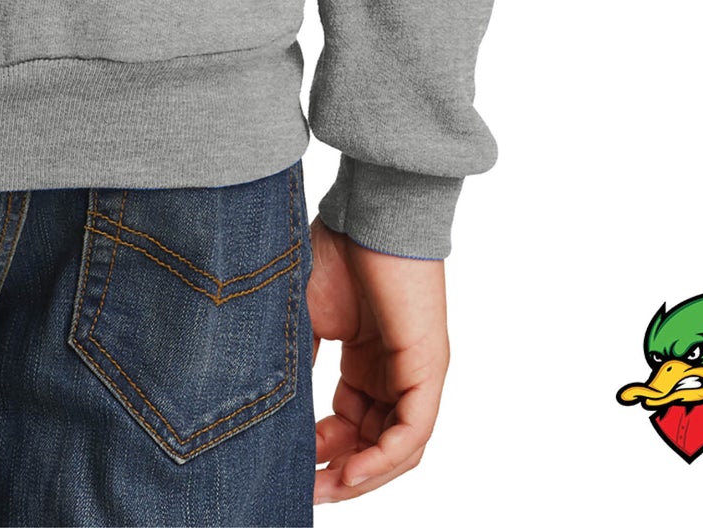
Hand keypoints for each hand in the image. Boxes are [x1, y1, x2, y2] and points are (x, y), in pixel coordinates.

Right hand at [306, 219, 448, 502]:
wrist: (369, 211)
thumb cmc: (337, 250)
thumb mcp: (305, 317)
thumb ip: (298, 361)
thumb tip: (274, 404)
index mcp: (369, 361)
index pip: (352, 425)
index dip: (322, 452)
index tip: (289, 466)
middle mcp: (397, 373)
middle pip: (375, 444)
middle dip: (340, 474)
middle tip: (305, 491)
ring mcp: (416, 373)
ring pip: (397, 448)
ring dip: (362, 475)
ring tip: (325, 490)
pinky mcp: (428, 369)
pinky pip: (413, 432)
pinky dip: (384, 459)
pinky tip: (353, 473)